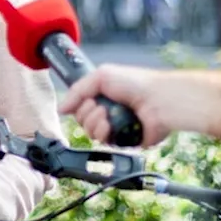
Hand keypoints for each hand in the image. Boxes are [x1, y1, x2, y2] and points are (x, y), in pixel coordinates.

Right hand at [57, 64, 206, 147]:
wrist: (158, 100)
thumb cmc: (136, 83)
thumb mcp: (101, 76)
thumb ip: (76, 90)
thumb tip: (62, 109)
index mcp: (104, 96)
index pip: (80, 107)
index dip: (79, 105)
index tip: (88, 100)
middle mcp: (110, 112)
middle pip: (83, 122)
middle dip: (87, 115)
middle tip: (99, 107)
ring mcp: (117, 127)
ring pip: (92, 134)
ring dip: (94, 124)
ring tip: (106, 116)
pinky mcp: (126, 141)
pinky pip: (106, 144)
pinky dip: (104, 134)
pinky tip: (110, 126)